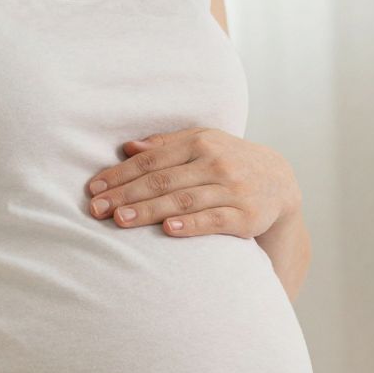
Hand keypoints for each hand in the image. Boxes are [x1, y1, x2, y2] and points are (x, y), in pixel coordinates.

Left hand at [86, 128, 299, 239]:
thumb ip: (166, 145)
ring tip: (121, 220)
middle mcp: (215, 163)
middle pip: (163, 180)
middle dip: (126, 195)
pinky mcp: (245, 215)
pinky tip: (168, 230)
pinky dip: (190, 225)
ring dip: (150, 211)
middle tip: (97, 209)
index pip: (152, 160)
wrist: (279, 181)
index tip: (94, 189)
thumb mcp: (203, 142)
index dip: (120, 175)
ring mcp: (232, 189)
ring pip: (184, 200)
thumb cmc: (229, 160)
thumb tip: (128, 147)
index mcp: (199, 143)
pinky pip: (214, 220)